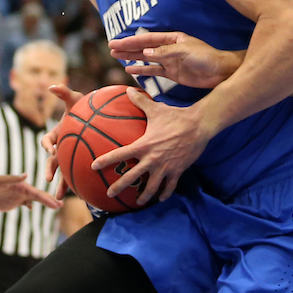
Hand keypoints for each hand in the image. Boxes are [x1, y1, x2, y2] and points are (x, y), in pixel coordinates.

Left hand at [0, 173, 61, 211]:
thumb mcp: (0, 181)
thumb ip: (13, 179)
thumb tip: (26, 174)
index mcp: (21, 186)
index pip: (37, 193)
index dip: (47, 198)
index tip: (57, 203)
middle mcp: (21, 191)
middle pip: (39, 197)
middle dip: (50, 201)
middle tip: (62, 205)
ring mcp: (17, 197)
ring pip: (34, 201)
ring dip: (44, 203)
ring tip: (54, 206)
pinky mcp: (11, 202)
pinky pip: (24, 204)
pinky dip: (30, 205)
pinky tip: (32, 208)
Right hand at [41, 84, 83, 199]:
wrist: (95, 116)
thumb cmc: (82, 106)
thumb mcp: (74, 98)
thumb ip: (64, 92)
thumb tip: (52, 86)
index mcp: (57, 134)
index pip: (47, 140)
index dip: (47, 144)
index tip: (50, 149)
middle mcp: (60, 147)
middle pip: (52, 160)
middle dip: (50, 170)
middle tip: (48, 179)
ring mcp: (69, 156)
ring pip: (63, 172)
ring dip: (60, 184)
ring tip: (59, 197)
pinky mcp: (79, 162)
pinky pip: (77, 174)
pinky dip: (78, 184)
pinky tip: (84, 196)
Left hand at [91, 88, 211, 204]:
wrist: (199, 125)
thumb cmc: (176, 116)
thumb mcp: (156, 109)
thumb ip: (140, 101)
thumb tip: (128, 90)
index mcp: (144, 145)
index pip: (120, 154)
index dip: (105, 160)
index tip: (93, 166)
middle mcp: (152, 159)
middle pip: (132, 177)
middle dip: (119, 186)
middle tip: (109, 193)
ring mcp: (165, 167)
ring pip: (152, 187)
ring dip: (144, 196)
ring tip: (138, 202)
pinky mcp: (178, 171)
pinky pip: (170, 186)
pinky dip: (165, 193)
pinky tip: (161, 198)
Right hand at [108, 32, 242, 89]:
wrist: (220, 72)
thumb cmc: (206, 57)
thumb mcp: (185, 51)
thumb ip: (165, 53)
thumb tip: (145, 53)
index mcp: (173, 38)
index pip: (147, 39)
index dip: (131, 40)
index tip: (117, 41)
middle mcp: (169, 48)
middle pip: (144, 47)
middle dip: (127, 47)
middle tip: (110, 47)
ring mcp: (170, 61)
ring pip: (146, 59)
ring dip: (132, 58)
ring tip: (116, 57)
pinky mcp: (173, 73)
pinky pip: (153, 71)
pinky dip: (142, 71)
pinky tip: (130, 70)